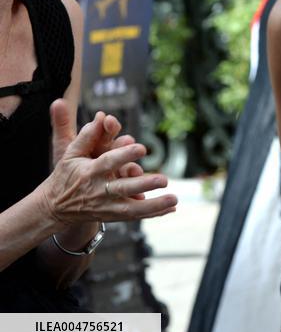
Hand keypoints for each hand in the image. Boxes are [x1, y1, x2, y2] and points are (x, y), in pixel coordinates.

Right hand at [39, 100, 176, 225]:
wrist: (55, 207)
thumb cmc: (67, 175)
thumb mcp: (71, 154)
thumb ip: (87, 136)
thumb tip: (101, 116)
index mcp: (90, 172)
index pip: (108, 162)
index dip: (124, 155)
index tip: (141, 147)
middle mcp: (99, 190)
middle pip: (123, 188)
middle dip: (144, 184)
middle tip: (164, 179)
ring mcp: (106, 206)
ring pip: (131, 208)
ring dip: (154, 205)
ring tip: (174, 198)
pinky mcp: (112, 216)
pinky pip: (134, 215)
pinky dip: (153, 213)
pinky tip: (172, 208)